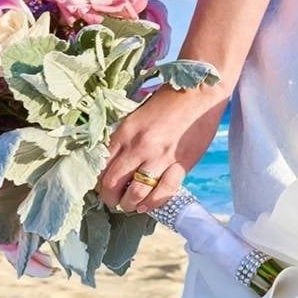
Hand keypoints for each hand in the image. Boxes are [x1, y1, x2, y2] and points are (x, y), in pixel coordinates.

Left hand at [97, 82, 229, 212]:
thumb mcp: (137, 116)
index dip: (99, 182)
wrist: (199, 92)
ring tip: (130, 205)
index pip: (102, 166)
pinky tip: (147, 205)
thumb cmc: (167, 100)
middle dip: (110, 198)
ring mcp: (161, 157)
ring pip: (137, 192)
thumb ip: (125, 138)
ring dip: (130, 204)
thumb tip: (114, 160)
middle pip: (114, 183)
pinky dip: (153, 203)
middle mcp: (140, 147)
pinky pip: (163, 192)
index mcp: (125, 132)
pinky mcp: (181, 164)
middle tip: (113, 201)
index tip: (103, 187)